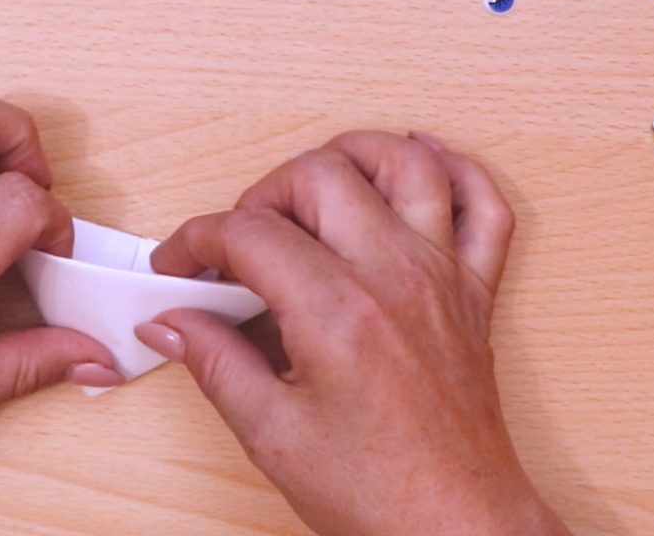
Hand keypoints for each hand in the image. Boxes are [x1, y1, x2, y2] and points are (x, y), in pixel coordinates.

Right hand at [135, 132, 569, 535]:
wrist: (456, 526)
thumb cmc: (378, 492)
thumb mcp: (271, 433)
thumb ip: (214, 362)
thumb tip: (169, 323)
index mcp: (337, 312)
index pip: (249, 233)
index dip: (198, 240)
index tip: (180, 263)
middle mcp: (394, 277)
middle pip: (319, 175)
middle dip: (261, 193)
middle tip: (239, 241)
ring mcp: (440, 276)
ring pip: (404, 164)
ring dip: (351, 155)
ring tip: (311, 188)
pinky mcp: (472, 291)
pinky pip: (484, 205)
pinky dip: (456, 170)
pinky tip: (418, 169)